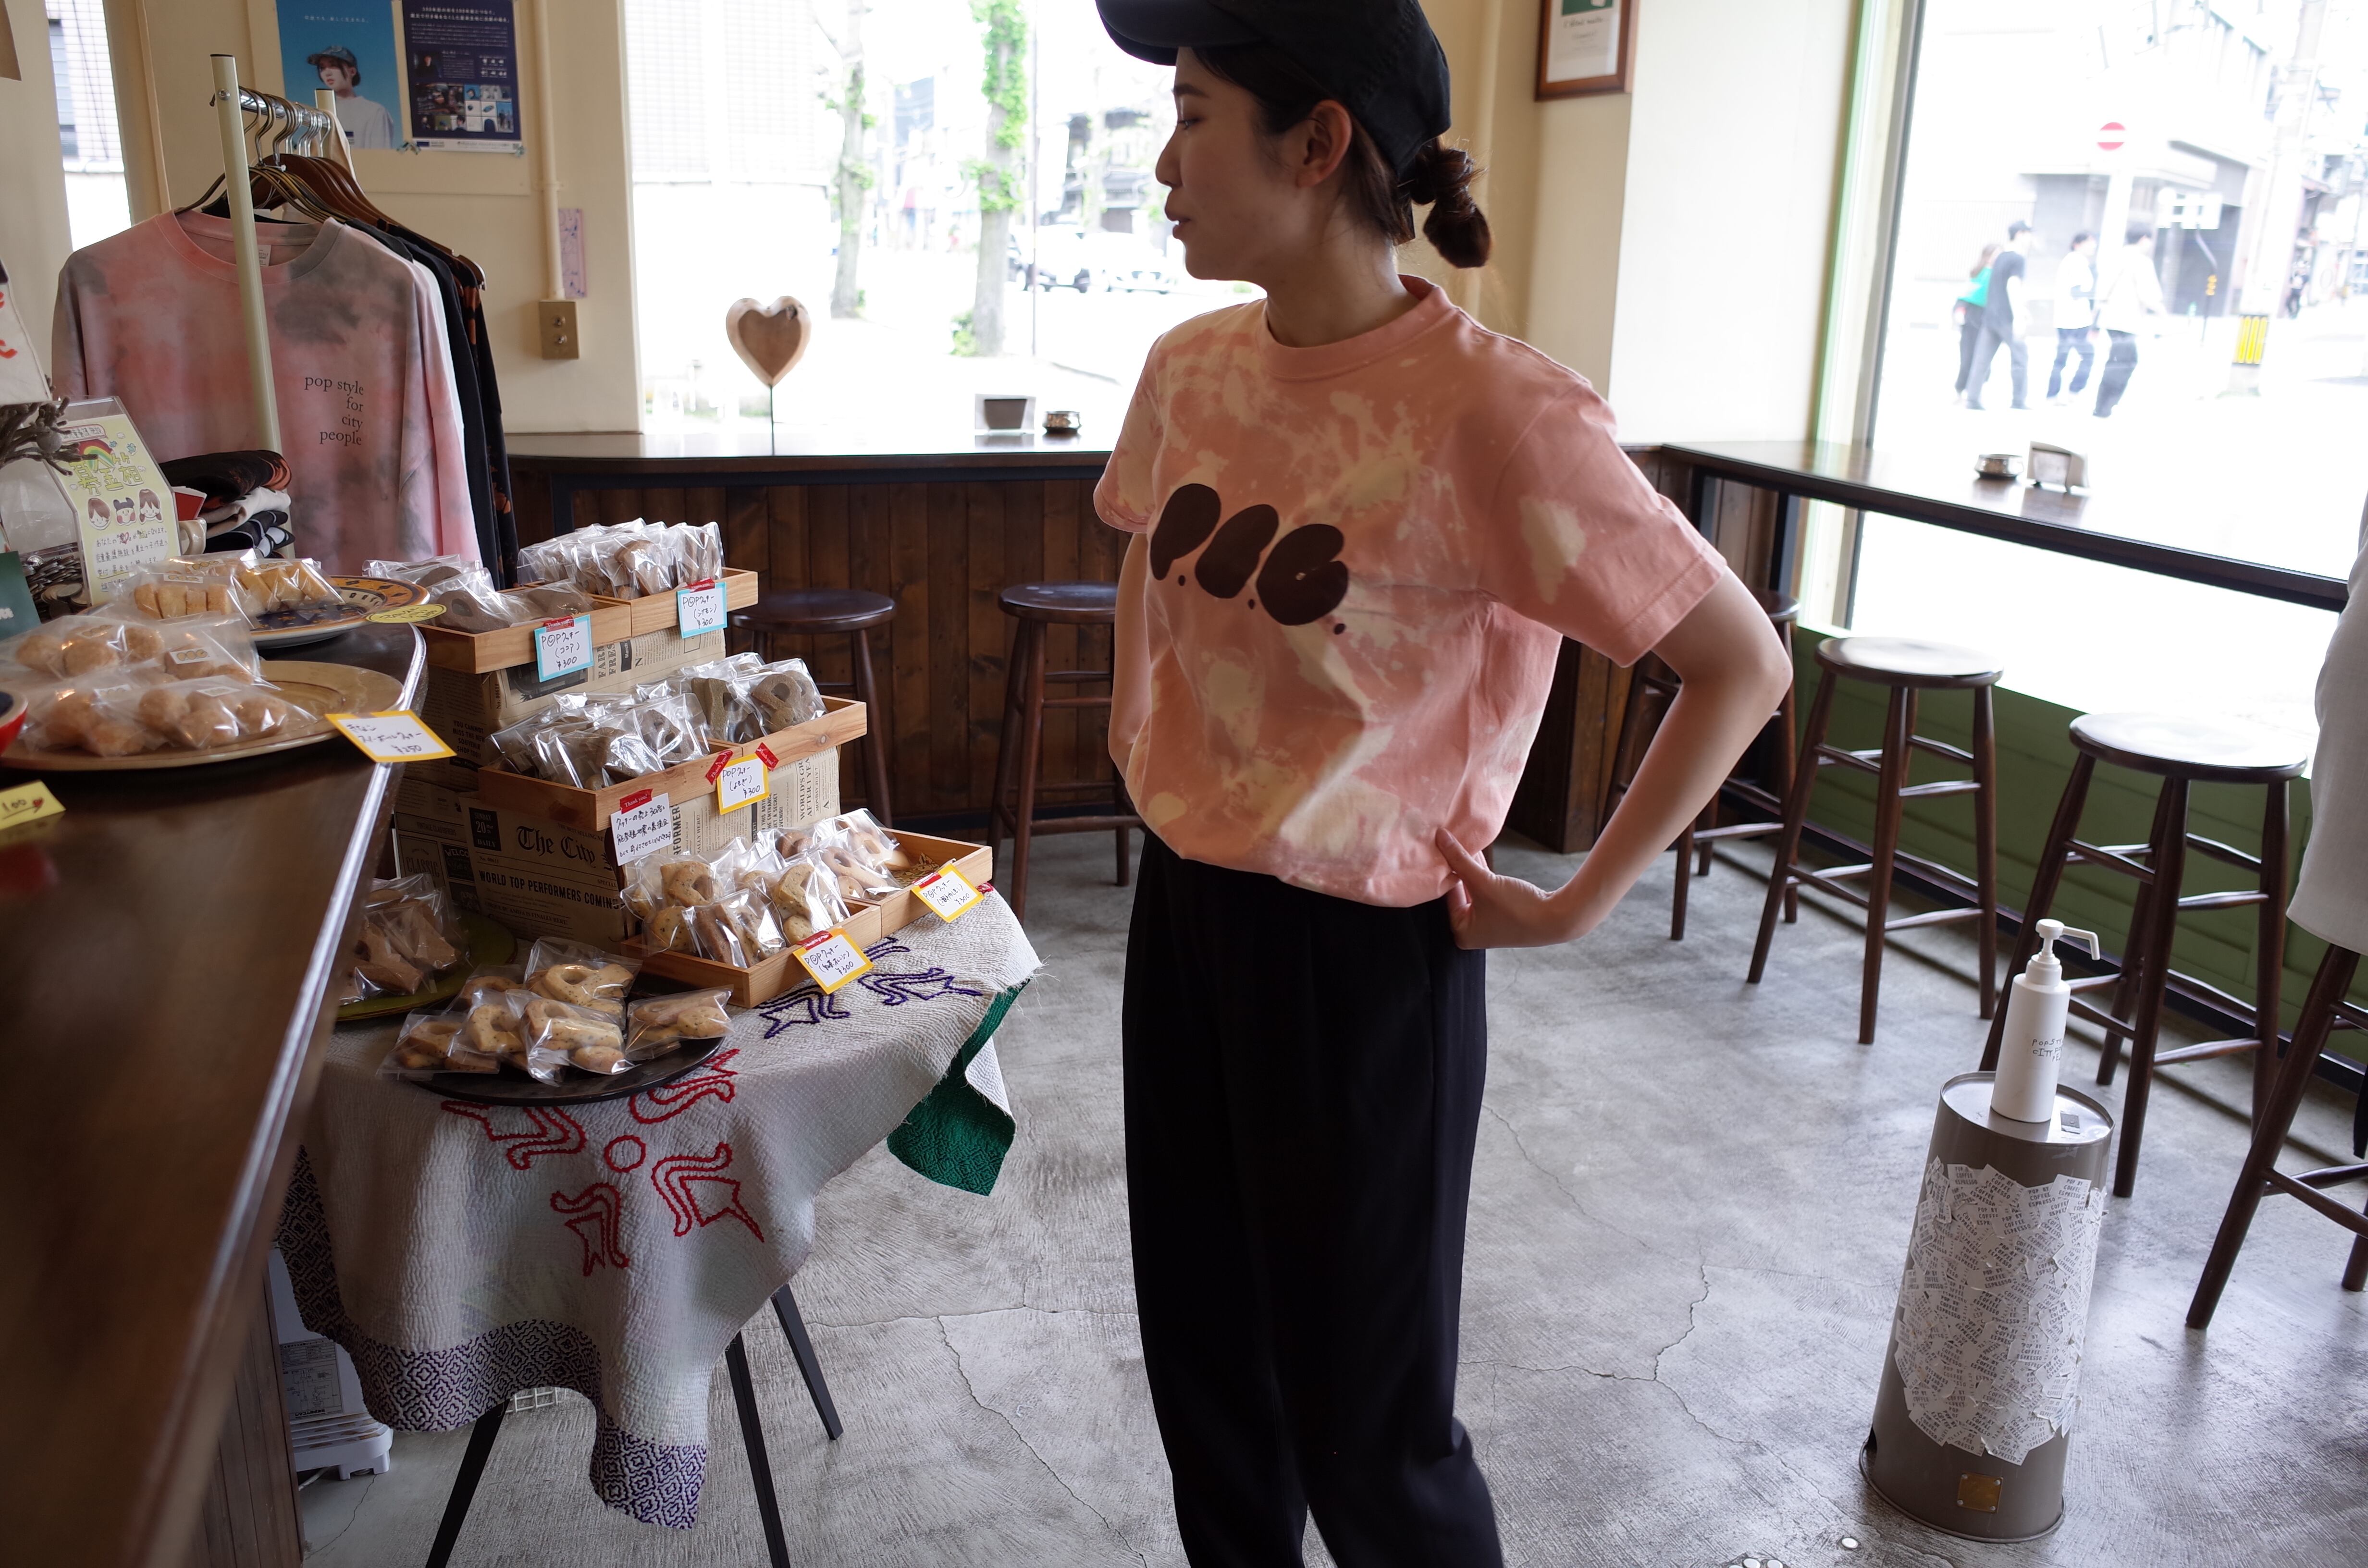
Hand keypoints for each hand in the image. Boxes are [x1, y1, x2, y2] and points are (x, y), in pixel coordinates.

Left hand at [1436, 828, 1601, 949]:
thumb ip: (1460, 860)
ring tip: (1465, 844)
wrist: (1555, 919)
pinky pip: (1485, 892)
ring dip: (1470, 869)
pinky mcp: (1501, 916)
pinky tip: (1479, 854)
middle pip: (1458, 893)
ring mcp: (1487, 925)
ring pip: (1472, 890)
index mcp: (1461, 932)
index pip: (1446, 895)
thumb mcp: (1483, 881)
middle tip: (1450, 843)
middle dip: (1457, 868)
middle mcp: (1471, 932)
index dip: (1445, 870)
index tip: (1440, 847)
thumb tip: (1440, 837)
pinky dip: (1482, 875)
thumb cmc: (1516, 907)